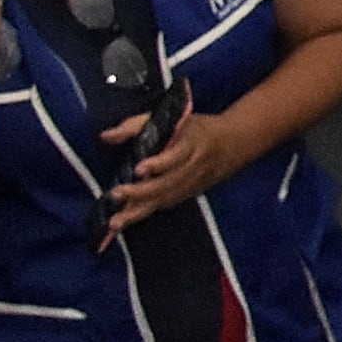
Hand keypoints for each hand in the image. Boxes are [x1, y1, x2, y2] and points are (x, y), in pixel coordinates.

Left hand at [103, 99, 246, 236]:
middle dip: (140, 192)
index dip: (159, 164)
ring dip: (139, 211)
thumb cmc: (196, 128)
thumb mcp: (172, 119)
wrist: (235, 142)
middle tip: (114, 195)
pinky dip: (147, 212)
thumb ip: (137, 125)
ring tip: (115, 222)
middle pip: (168, 183)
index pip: (176, 156)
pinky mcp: (191, 193)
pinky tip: (128, 219)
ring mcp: (195, 183)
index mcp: (193, 143)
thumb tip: (105, 136)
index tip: (138, 169)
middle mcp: (195, 166)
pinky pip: (168, 204)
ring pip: (166, 199)